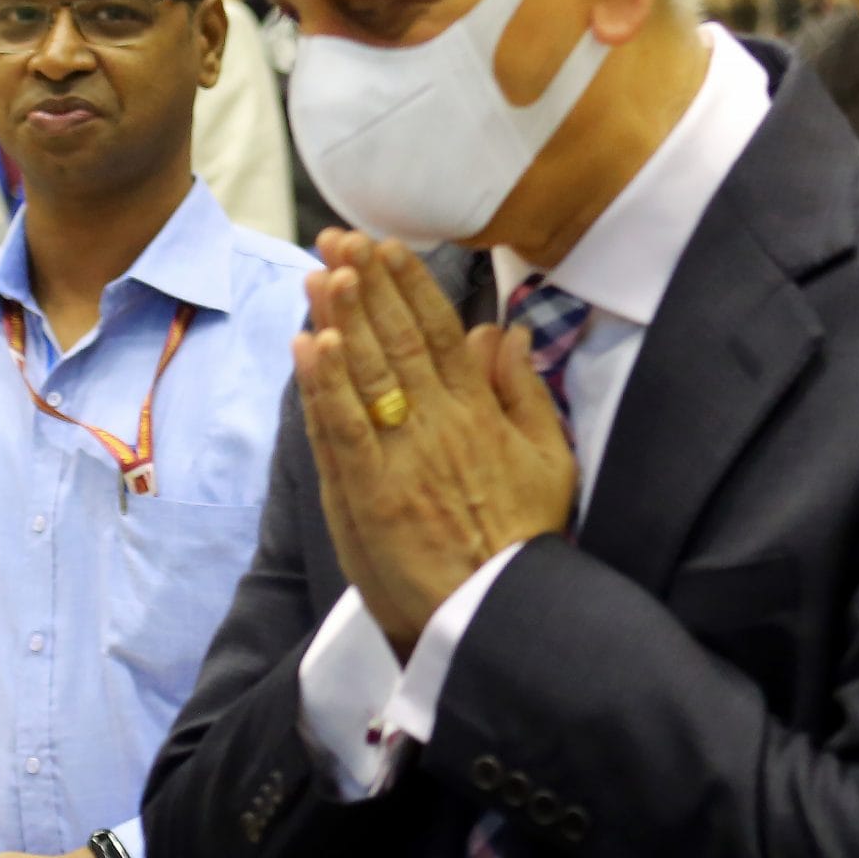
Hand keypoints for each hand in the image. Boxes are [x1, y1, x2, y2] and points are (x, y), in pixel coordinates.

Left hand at [295, 232, 577, 656]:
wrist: (496, 616)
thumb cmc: (522, 541)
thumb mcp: (550, 460)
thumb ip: (525, 393)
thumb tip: (506, 332)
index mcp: (481, 414)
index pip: (442, 333)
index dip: (411, 286)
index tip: (386, 246)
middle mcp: (440, 425)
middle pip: (398, 341)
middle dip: (366, 286)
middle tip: (338, 241)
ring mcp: (402, 459)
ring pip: (367, 375)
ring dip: (340, 319)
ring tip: (318, 273)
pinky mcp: (369, 495)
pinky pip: (342, 429)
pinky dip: (324, 385)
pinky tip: (309, 344)